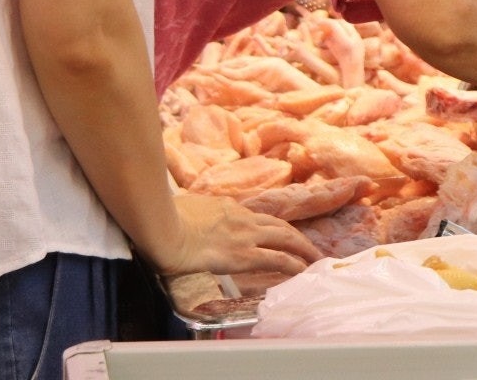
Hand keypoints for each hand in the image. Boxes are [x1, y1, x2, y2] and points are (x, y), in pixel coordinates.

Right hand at [153, 194, 319, 277]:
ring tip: (314, 258)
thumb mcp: (184, 208)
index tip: (278, 236)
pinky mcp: (243, 255)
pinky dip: (293, 264)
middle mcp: (241, 218)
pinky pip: (277, 259)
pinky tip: (303, 270)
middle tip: (309, 247)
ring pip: (285, 238)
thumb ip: (194, 214)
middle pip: (278, 225)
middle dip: (296, 237)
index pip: (256, 218)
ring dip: (302, 248)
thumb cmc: (164, 219)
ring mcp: (245, 235)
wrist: (162, 228)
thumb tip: (189, 218)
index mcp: (227, 207)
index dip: (270, 228)